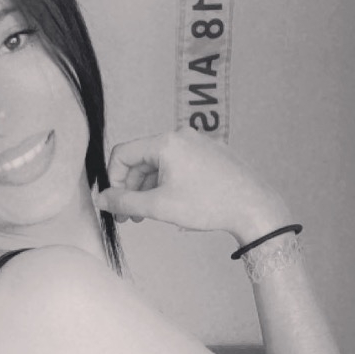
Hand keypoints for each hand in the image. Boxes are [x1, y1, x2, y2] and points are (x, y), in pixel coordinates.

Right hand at [95, 129, 290, 244]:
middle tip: (130, 217)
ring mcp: (198, 143)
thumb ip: (124, 202)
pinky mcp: (210, 154)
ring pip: (160, 164)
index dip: (112, 181)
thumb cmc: (209, 204)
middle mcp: (181, 136)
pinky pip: (178, 165)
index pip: (122, 154)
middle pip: (141, 160)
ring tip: (150, 215)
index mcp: (166, 142)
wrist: (254, 206)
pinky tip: (172, 205)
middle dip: (131, 189)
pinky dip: (168, 184)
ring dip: (149, 189)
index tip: (115, 205)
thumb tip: (100, 199)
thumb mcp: (159, 206)